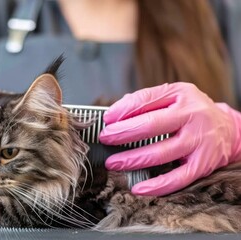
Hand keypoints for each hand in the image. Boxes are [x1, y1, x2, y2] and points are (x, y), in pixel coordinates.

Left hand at [99, 82, 240, 195]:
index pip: (146, 100)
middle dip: (123, 133)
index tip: (106, 119)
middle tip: (105, 139)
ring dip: (132, 160)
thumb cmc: (191, 111)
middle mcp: (192, 116)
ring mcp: (199, 141)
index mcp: (181, 95)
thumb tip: (114, 114)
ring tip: (113, 162)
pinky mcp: (202, 164)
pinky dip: (156, 186)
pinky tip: (138, 188)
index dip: (123, 110)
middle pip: (151, 125)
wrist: (228, 128)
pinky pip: (177, 178)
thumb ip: (145, 101)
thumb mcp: (172, 96)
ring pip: (160, 153)